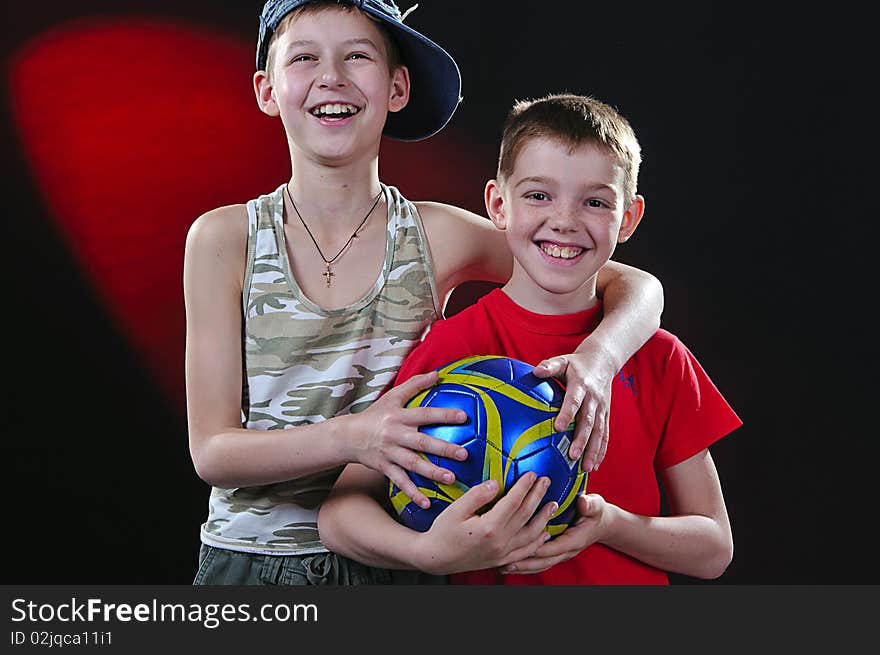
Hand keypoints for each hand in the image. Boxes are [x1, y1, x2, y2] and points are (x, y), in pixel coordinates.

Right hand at [349, 371, 468, 509]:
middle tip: (464, 454)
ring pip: (413, 464)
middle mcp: (395, 435)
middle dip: (444, 448)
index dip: (444, 415)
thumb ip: (415, 384)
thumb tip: (438, 373)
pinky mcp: (384, 468)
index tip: (464, 417)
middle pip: (422, 442)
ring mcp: (389, 453)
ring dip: (432, 472)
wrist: (348, 436)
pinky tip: (426, 503)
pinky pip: (400, 482)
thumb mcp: (393, 396)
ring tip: (451, 479)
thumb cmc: (376, 414)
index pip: (425, 414)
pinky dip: (412, 493)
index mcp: (399, 416)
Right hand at [415, 472, 557, 574]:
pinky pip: (525, 551)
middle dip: (538, 496)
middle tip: (546, 481)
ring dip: (543, 518)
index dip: (524, 486)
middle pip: (526, 515)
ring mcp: (502, 553)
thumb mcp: (456, 509)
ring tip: (552, 504)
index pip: (513, 502)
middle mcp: (500, 542)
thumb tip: (495, 483)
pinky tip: (544, 533)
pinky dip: (538, 542)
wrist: (436, 558)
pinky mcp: (502, 560)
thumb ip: (477, 495)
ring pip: (531, 534)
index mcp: (489, 527)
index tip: (532, 473)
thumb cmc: (443, 532)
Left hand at [500, 493, 608, 574]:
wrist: (603, 524)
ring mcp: (561, 554)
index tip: (521, 548)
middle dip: (525, 564)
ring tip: (504, 567)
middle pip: (544, 561)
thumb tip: (583, 502)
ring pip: (541, 565)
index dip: (538, 549)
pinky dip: (527, 565)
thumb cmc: (596, 512)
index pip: (554, 547)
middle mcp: (567, 550)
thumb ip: (589, 504)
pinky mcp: (555, 553)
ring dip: (523, 567)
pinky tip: (513, 565)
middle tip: (506, 563)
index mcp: (575, 540)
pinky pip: (540, 562)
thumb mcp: (595, 505)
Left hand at [533, 350, 614, 471]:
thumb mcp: (563, 360)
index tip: (558, 428)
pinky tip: (595, 466)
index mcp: (581, 385)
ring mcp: (602, 408)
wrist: (603, 360)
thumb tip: (535, 371)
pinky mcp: (606, 415)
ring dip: (593, 451)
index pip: (574, 401)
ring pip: (599, 432)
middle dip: (582, 440)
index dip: (567, 414)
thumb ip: (550, 366)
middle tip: (573, 456)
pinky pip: (605, 435)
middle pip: (589, 421)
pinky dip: (601, 451)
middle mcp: (594, 398)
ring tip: (586, 468)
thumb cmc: (576, 363)